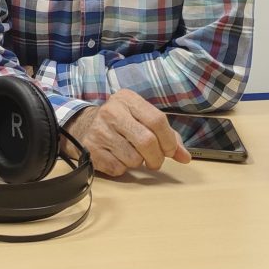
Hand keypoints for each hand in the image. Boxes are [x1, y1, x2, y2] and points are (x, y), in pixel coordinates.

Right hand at [64, 88, 190, 175]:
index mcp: (127, 99)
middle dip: (156, 157)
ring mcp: (99, 130)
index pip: (157, 120)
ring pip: (133, 158)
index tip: (169, 151)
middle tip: (154, 161)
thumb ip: (167, 136)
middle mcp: (111, 111)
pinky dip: (122, 168)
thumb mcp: (142, 120)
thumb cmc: (121, 124)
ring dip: (137, 163)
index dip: (169, 140)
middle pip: (147, 141)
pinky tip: (116, 157)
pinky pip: (118, 167)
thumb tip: (185, 157)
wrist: (83, 126)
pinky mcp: (91, 148)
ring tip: (130, 154)